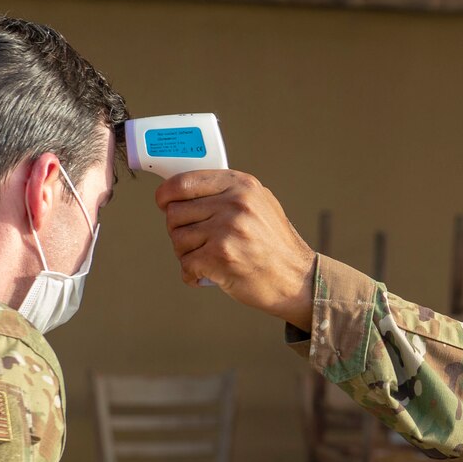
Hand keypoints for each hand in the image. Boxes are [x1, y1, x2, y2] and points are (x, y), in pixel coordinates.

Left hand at [155, 170, 315, 330]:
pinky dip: (192, 275)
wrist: (297, 280)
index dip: (166, 195)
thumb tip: (183, 189)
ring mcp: (227, 229)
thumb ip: (228, 193)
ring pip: (177, 239)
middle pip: (175, 213)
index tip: (164, 204)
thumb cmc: (275, 246)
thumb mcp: (260, 204)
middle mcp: (235, 203)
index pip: (183, 181)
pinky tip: (206, 276)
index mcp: (241, 185)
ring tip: (207, 260)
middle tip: (197, 242)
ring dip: (186, 254)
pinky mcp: (221, 256)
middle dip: (179, 230)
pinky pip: (186, 265)